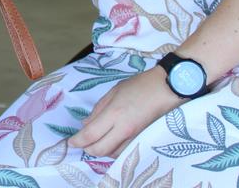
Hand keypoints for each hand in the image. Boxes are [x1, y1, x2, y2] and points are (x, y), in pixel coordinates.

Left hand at [68, 68, 183, 157]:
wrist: (168, 89)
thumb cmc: (140, 86)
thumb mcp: (114, 92)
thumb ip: (98, 110)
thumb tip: (85, 125)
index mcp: (114, 114)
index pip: (90, 135)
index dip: (78, 141)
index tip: (70, 142)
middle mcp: (124, 129)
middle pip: (100, 149)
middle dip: (87, 148)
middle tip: (81, 142)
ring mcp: (135, 136)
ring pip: (112, 153)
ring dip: (100, 149)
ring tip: (95, 139)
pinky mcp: (142, 139)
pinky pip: (124, 150)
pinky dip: (113, 149)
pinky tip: (110, 141)